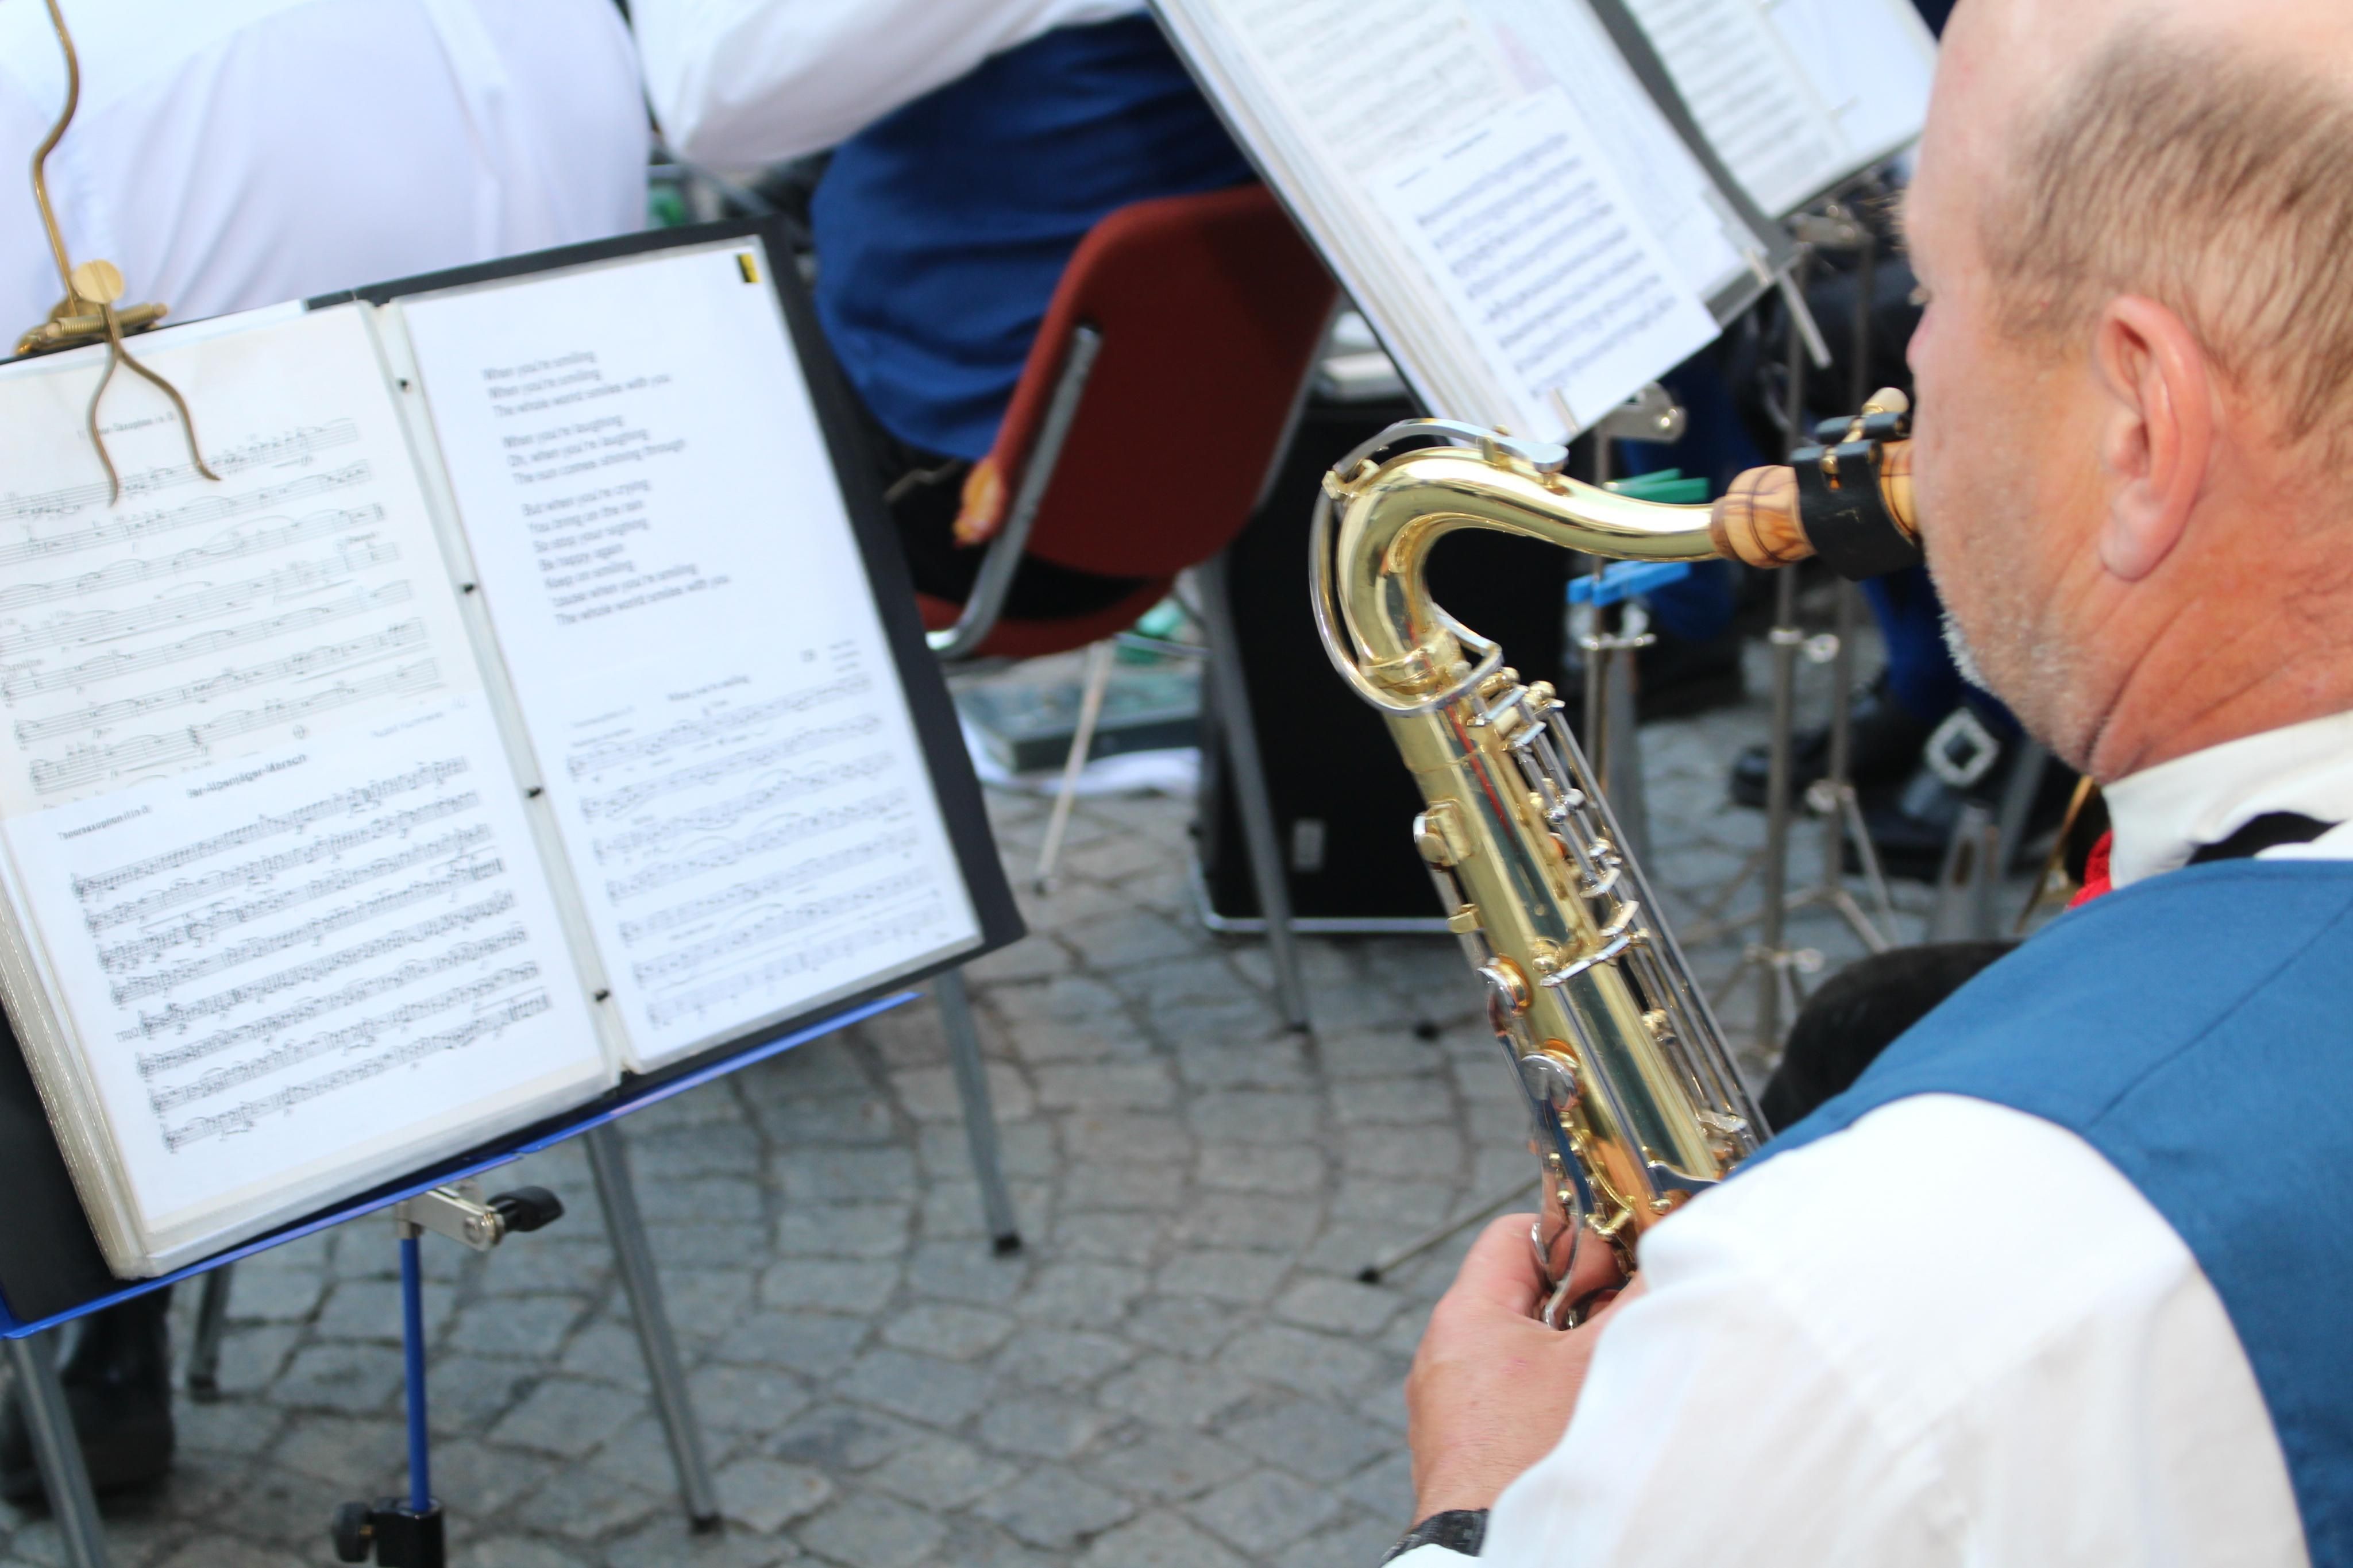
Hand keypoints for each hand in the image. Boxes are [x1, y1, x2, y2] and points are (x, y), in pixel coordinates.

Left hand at [1405, 1212, 1643, 1518]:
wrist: (1493, 1552)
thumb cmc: (1536, 1455)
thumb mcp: (1599, 1361)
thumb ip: (1637, 1298)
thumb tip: (1669, 1254)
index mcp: (1466, 1315)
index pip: (1517, 1233)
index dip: (1575, 1236)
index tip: (1620, 1262)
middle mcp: (1446, 1354)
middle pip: (1524, 1292)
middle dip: (1585, 1300)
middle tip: (1630, 1317)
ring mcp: (1450, 1406)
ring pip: (1523, 1350)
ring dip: (1573, 1353)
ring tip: (1614, 1373)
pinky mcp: (1465, 1448)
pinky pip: (1512, 1399)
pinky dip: (1552, 1397)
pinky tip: (1588, 1419)